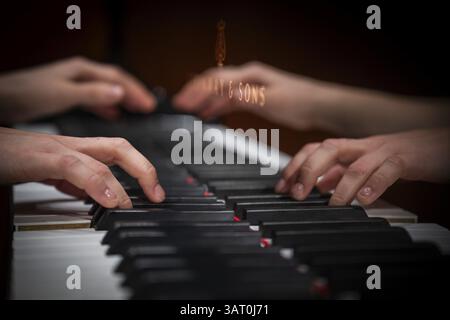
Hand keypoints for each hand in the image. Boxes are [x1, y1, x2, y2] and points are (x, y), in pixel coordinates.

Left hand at [0, 57, 155, 121]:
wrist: (3, 98)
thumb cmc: (28, 93)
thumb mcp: (64, 94)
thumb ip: (93, 94)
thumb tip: (120, 94)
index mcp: (83, 71)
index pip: (118, 79)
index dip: (136, 92)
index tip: (150, 105)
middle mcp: (81, 75)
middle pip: (115, 83)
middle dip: (133, 94)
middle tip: (149, 107)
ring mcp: (74, 84)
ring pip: (106, 91)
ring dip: (122, 100)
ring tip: (136, 110)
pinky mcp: (67, 95)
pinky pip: (94, 99)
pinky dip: (106, 107)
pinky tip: (111, 114)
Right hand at [0, 128, 164, 207]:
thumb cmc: (9, 158)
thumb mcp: (50, 173)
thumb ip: (75, 182)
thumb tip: (97, 196)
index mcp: (76, 149)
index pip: (118, 151)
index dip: (142, 168)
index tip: (155, 191)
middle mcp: (71, 145)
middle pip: (120, 146)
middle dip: (145, 169)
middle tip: (157, 195)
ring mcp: (57, 148)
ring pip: (103, 154)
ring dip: (125, 181)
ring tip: (136, 204)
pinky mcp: (40, 158)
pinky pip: (74, 167)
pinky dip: (96, 183)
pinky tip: (108, 200)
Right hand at [173, 62, 328, 129]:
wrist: (317, 105)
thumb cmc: (300, 101)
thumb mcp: (272, 100)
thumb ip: (247, 97)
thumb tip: (224, 95)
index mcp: (249, 75)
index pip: (215, 80)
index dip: (196, 90)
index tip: (182, 101)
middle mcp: (247, 78)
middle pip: (213, 82)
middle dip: (194, 92)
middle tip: (178, 104)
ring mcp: (250, 87)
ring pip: (219, 91)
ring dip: (204, 99)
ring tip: (188, 109)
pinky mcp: (254, 97)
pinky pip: (229, 99)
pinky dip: (216, 106)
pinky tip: (209, 113)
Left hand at [275, 128, 449, 204]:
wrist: (438, 143)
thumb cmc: (398, 155)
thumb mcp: (364, 163)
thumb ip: (341, 173)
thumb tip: (319, 186)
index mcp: (349, 149)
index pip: (314, 151)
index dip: (294, 167)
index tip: (281, 188)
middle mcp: (361, 147)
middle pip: (327, 150)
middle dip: (307, 171)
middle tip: (296, 195)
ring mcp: (382, 152)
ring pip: (356, 163)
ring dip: (340, 187)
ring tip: (331, 205)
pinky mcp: (405, 160)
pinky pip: (387, 171)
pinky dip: (374, 186)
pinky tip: (364, 201)